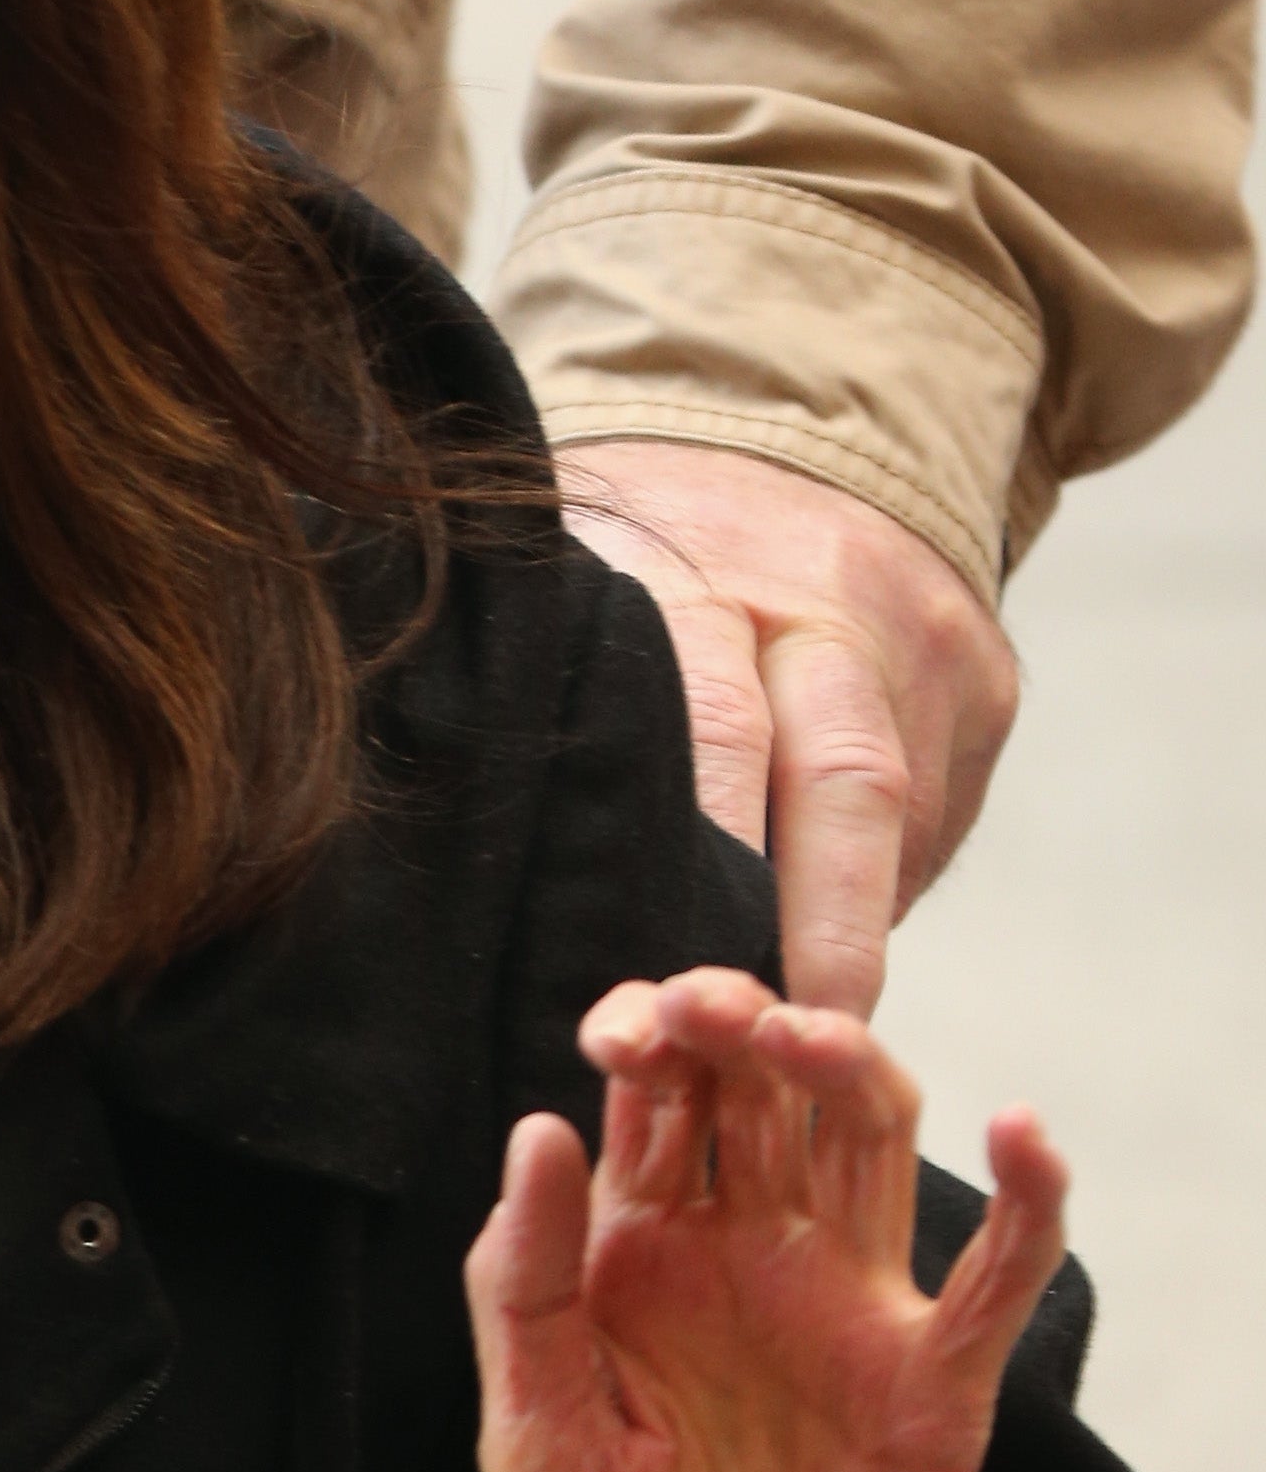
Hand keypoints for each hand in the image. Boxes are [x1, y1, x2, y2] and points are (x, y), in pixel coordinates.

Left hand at [468, 969, 1067, 1471]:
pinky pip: (997, 1279)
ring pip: (871, 1140)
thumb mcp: (533, 1420)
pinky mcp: (932, 1382)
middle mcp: (748, 1251)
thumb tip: (539, 1123)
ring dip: (852, 1070)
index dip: (643, 1033)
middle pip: (760, 1089)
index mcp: (640, 1243)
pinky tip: (1019, 1131)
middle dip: (737, 1024)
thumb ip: (528, 1277)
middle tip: (710, 1007)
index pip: (653, 1093)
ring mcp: (846, 1304)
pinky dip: (1030, 1201)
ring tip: (810, 1038)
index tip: (620, 1024)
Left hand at [557, 442, 1017, 1017]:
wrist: (787, 425)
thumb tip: (489, 855)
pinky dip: (885, 888)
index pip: (711, 724)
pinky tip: (827, 938)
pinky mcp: (984, 683)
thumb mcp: (576, 569)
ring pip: (905, 821)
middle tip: (782, 1046)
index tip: (671, 971)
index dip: (707, 852)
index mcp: (695, 574)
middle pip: (847, 787)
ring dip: (849, 930)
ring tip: (786, 1027)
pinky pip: (941, 817)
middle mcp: (825, 608)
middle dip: (821, 932)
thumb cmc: (640, 534)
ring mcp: (922, 643)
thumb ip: (554, 685)